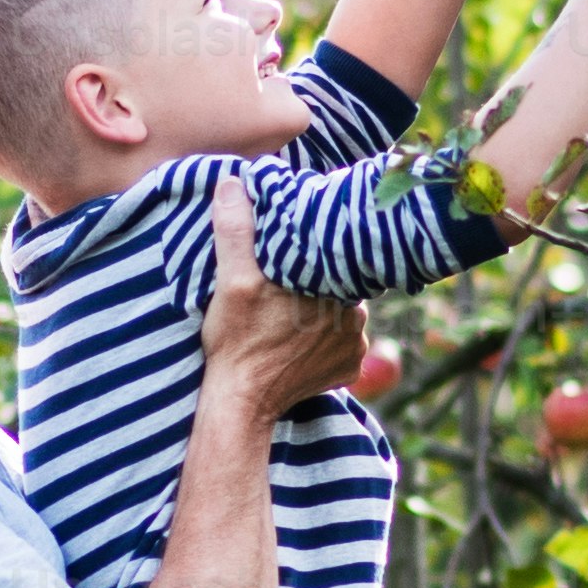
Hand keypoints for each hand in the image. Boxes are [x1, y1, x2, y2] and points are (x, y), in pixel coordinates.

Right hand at [199, 181, 367, 419]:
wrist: (241, 404)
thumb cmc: (237, 342)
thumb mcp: (231, 281)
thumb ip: (236, 230)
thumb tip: (233, 183)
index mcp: (335, 288)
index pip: (337, 254)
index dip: (320, 247)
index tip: (301, 246)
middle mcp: (356, 317)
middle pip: (340, 281)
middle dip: (319, 278)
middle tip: (289, 280)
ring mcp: (356, 347)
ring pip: (343, 309)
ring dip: (323, 307)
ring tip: (292, 308)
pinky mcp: (349, 370)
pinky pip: (344, 341)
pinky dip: (325, 337)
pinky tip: (300, 337)